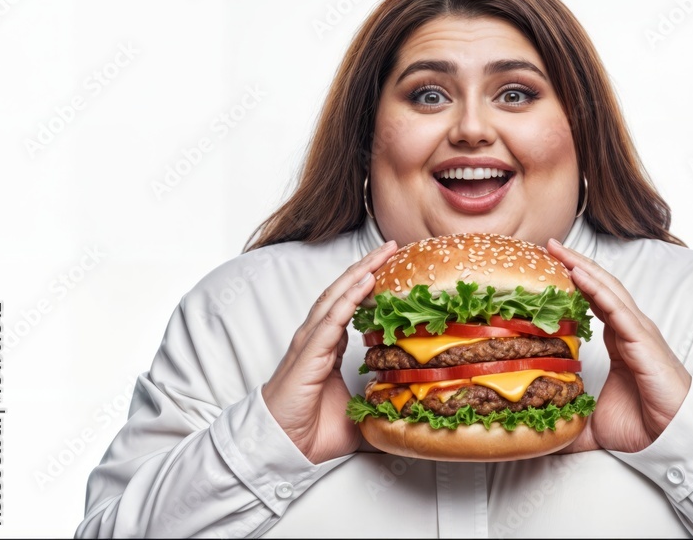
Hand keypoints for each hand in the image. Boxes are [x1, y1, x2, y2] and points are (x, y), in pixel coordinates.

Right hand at [262, 241, 396, 462]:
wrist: (283, 447)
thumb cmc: (312, 431)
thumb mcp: (358, 412)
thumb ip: (379, 402)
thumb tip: (409, 406)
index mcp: (327, 347)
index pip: (349, 306)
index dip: (369, 285)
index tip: (393, 269)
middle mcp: (317, 338)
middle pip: (343, 292)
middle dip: (367, 267)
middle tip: (391, 246)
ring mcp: (311, 342)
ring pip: (337, 297)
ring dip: (360, 272)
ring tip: (381, 253)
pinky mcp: (308, 353)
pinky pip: (331, 318)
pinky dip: (348, 297)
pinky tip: (365, 281)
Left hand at [548, 239, 691, 452]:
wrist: (672, 438)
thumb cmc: (643, 426)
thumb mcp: (592, 424)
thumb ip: (568, 423)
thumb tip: (541, 436)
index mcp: (620, 341)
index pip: (594, 301)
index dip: (574, 281)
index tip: (548, 267)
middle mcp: (630, 330)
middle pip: (600, 286)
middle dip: (575, 263)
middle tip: (548, 244)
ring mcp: (638, 332)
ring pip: (608, 289)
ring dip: (583, 267)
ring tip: (558, 250)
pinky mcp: (643, 341)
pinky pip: (618, 308)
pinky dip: (598, 289)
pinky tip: (578, 274)